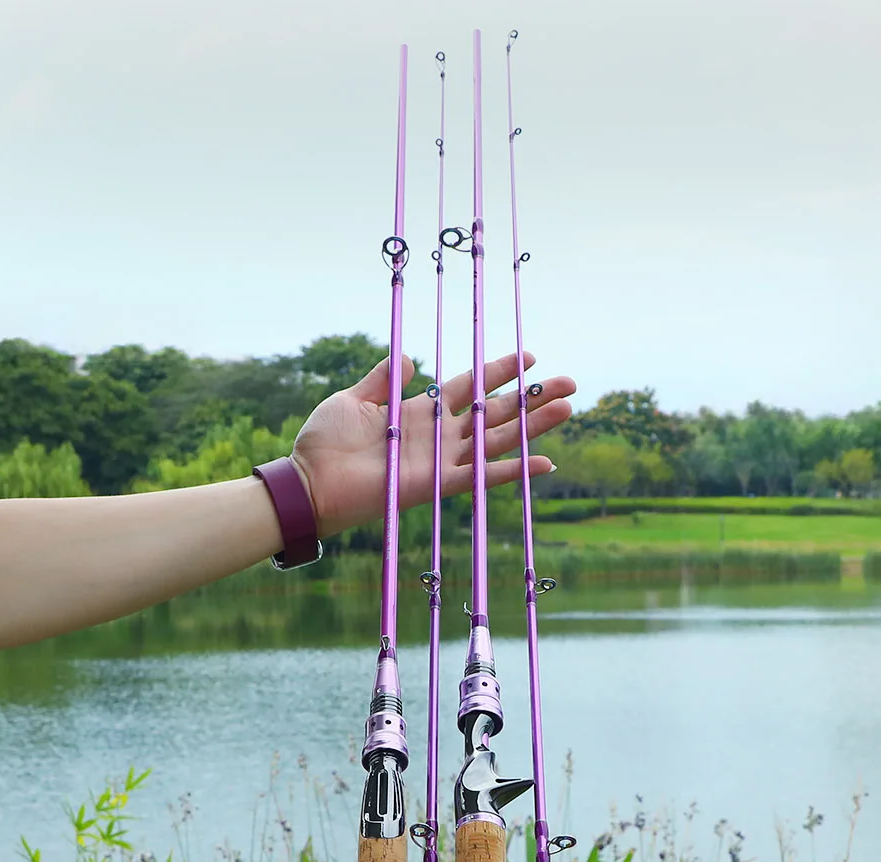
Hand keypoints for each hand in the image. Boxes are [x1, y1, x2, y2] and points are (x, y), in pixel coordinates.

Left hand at [290, 354, 574, 536]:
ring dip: (535, 426)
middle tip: (570, 384)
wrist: (310, 481)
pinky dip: (513, 470)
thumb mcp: (353, 399)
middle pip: (497, 413)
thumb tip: (408, 358)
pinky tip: (545, 463)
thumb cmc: (324, 442)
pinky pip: (483, 477)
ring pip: (499, 440)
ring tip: (568, 408)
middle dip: (533, 398)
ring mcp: (441, 460)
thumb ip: (383, 379)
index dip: (500, 373)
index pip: (470, 387)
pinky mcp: (437, 484)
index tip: (530, 357)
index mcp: (421, 411)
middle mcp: (439, 436)